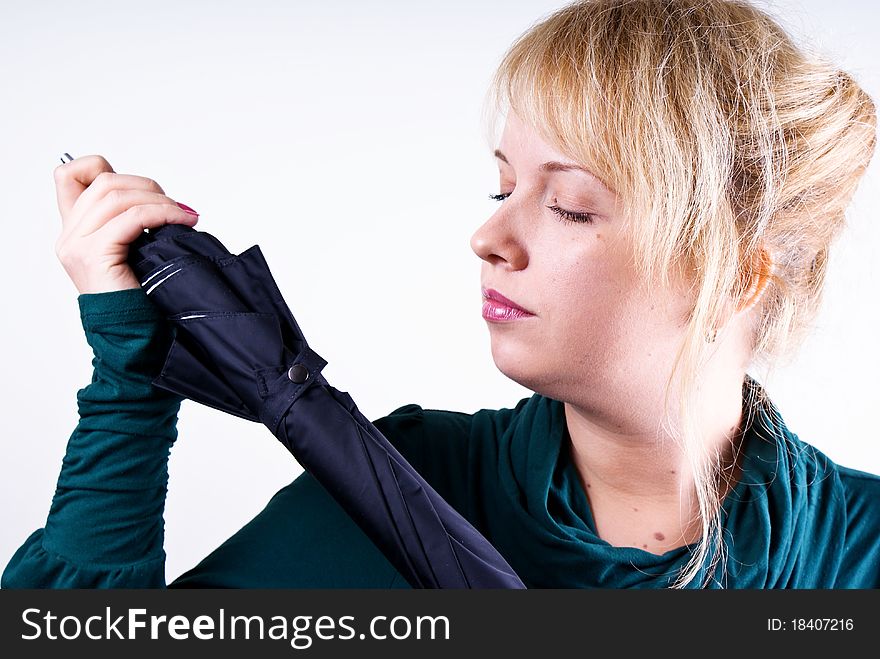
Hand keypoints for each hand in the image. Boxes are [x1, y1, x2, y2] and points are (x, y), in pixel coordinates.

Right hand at [53, 154, 199, 293]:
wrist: (136, 337)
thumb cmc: (142, 298)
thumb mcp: (133, 252)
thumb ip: (130, 224)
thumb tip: (157, 196)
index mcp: (75, 231)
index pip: (69, 175)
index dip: (102, 167)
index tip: (141, 189)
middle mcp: (69, 236)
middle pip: (104, 181)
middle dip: (147, 186)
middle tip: (176, 207)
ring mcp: (77, 246)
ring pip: (116, 195)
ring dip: (159, 200)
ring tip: (184, 215)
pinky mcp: (94, 256)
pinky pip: (131, 219)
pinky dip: (162, 214)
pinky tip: (183, 222)